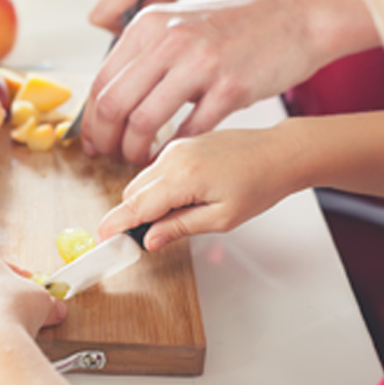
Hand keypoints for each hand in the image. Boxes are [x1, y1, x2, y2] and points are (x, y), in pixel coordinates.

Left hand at [82, 0, 313, 163]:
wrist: (296, 17)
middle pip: (114, 104)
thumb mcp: (180, 23)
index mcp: (150, 24)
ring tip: (141, 161)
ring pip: (143, 121)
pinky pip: (188, 131)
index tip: (93, 140)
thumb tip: (110, 97)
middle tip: (110, 157)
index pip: (101, 81)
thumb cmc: (239, 26)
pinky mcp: (230, 87)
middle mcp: (169, 39)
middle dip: (106, 140)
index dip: (91, 120)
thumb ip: (145, 53)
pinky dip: (174, 151)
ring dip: (136, 151)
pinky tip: (174, 157)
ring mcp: (200, 62)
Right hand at [98, 127, 307, 249]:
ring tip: (166, 221)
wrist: (280, 153)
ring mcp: (177, 147)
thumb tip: (149, 239)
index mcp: (183, 177)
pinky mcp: (182, 143)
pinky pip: (156, 169)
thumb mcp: (222, 218)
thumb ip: (180, 227)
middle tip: (136, 240)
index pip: (136, 206)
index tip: (103, 239)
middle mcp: (174, 157)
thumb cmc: (260, 184)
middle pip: (133, 192)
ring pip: (142, 180)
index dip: (116, 225)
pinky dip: (156, 187)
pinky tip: (176, 200)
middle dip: (130, 216)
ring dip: (144, 202)